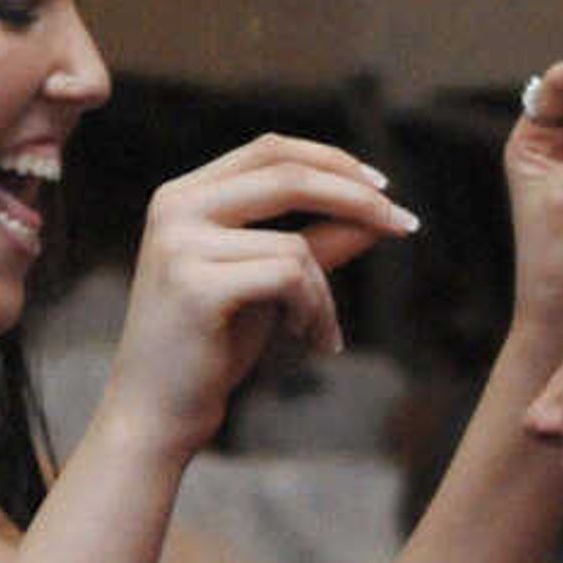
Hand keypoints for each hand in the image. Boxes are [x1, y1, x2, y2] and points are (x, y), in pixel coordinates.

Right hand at [102, 137, 421, 460]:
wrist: (157, 412)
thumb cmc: (212, 347)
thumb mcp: (271, 283)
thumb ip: (318, 243)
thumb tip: (380, 214)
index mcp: (184, 196)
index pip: (270, 150)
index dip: (333, 161)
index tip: (384, 189)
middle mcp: (175, 208)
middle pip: (287, 175)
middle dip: (356, 198)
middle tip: (404, 226)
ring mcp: (180, 244)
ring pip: (295, 245)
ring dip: (326, 295)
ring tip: (321, 332)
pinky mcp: (196, 285)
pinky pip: (289, 279)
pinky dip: (314, 311)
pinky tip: (306, 340)